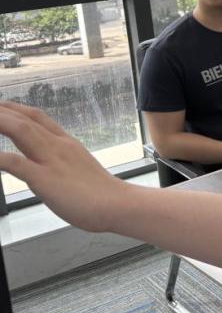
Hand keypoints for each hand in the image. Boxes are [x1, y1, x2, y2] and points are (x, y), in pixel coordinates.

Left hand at [0, 101, 121, 232]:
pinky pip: (16, 163)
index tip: (2, 107)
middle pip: (25, 119)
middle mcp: (58, 146)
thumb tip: (49, 165)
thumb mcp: (79, 169)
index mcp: (66, 144)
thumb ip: (62, 162)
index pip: (37, 117)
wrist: (118, 205)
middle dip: (2, 111)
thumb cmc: (101, 194)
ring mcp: (52, 160)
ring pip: (20, 130)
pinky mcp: (45, 179)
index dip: (15, 109)